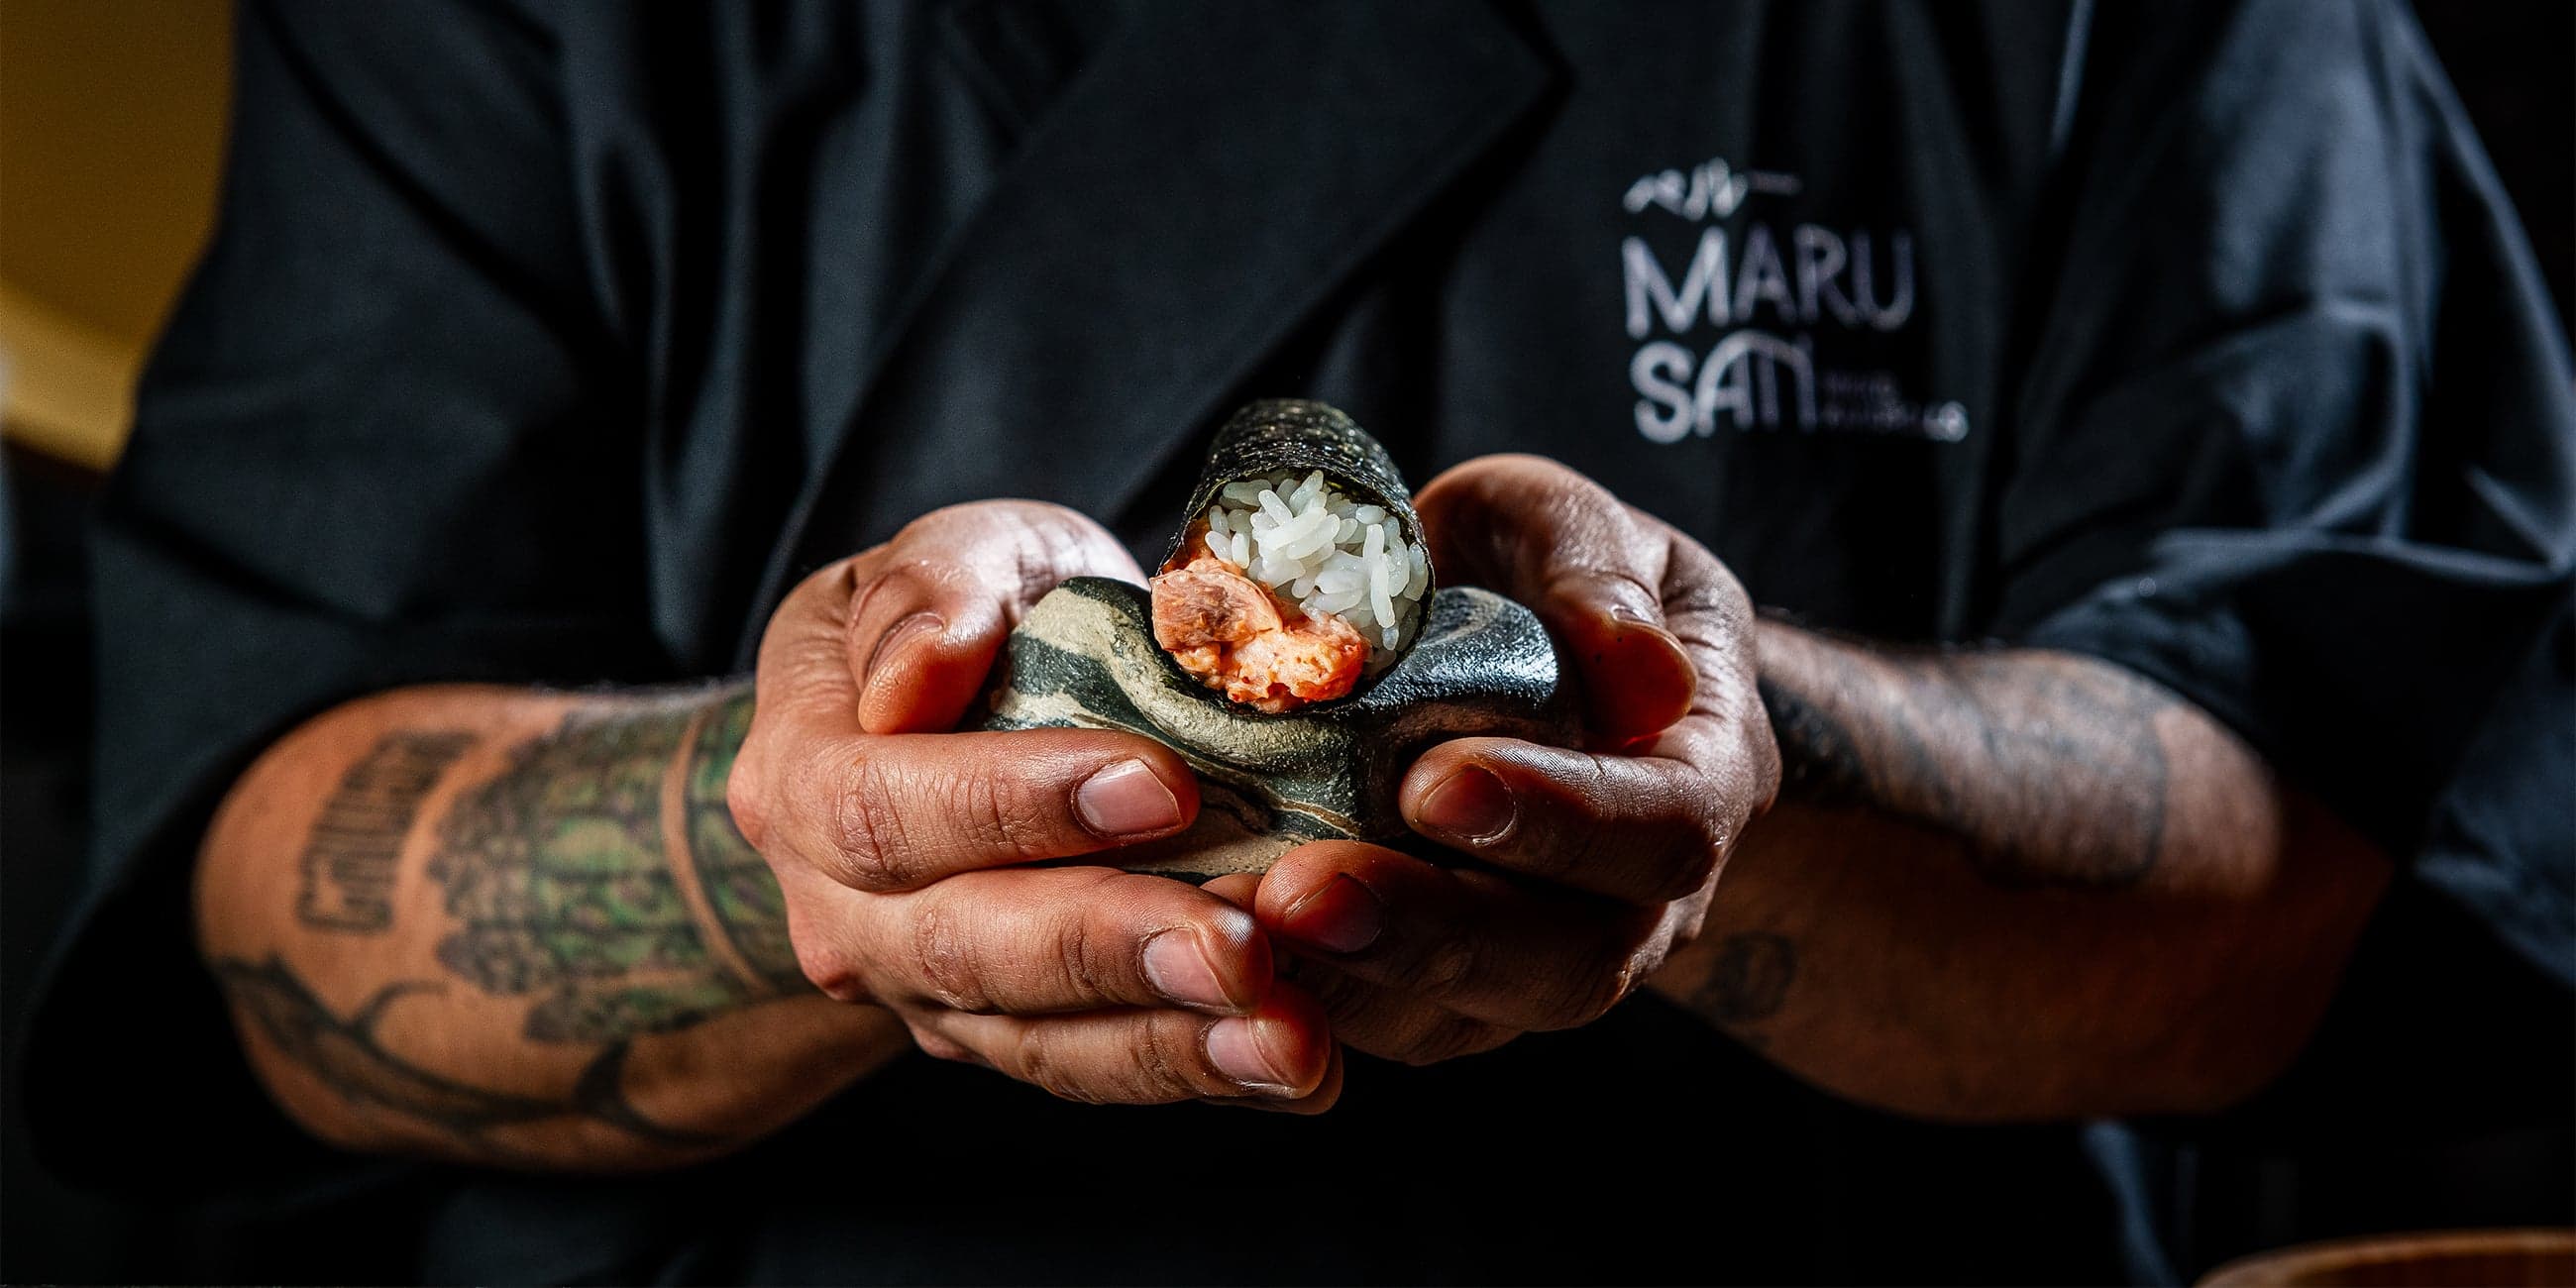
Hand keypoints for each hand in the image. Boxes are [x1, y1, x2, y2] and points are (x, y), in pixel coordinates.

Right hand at [730, 502, 1339, 1107]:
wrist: (977, 695)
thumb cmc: (976, 607)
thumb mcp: (959, 553)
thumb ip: (931, 591)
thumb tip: (913, 677)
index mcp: (797, 773)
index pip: (883, 809)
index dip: (1013, 804)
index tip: (1160, 784)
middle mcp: (838, 910)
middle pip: (959, 947)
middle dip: (1109, 948)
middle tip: (1239, 946)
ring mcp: (917, 991)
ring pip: (1031, 1039)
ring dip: (1169, 1044)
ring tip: (1288, 1038)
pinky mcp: (1001, 1036)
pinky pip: (1090, 1069)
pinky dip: (1195, 1069)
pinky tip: (1296, 1064)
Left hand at [1250, 457, 1779, 1063]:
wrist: (1526, 647)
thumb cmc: (1545, 573)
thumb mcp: (1569, 524)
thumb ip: (1592, 567)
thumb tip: (1643, 666)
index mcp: (1701, 768)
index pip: (1662, 824)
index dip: (1558, 818)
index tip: (1433, 784)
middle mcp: (1645, 895)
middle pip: (1571, 960)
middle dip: (1432, 931)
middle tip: (1302, 894)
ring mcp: (1553, 956)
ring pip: (1477, 1017)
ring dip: (1355, 984)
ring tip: (1240, 935)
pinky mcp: (1460, 992)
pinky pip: (1399, 1026)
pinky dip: (1310, 1002)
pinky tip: (1223, 960)